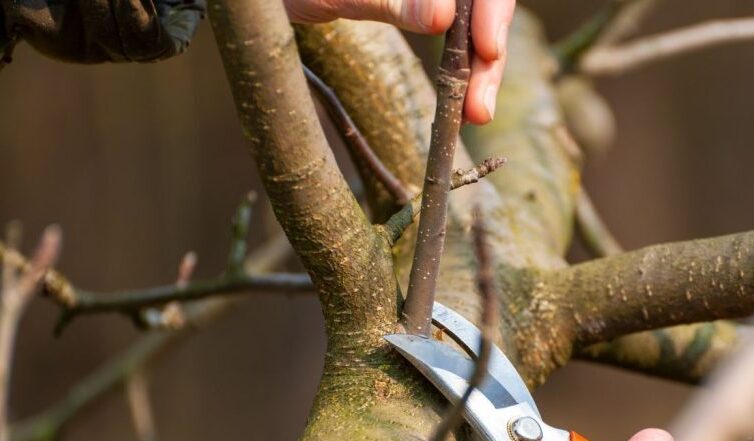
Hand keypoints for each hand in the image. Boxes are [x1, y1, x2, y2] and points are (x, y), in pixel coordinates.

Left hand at [283, 0, 514, 123]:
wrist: (258, 6)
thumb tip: (441, 18)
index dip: (492, 10)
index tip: (487, 50)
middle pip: (482, 3)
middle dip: (486, 55)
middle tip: (479, 107)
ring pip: (471, 24)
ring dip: (477, 70)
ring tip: (475, 113)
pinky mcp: (417, 6)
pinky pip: (453, 36)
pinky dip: (459, 69)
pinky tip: (461, 100)